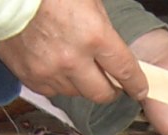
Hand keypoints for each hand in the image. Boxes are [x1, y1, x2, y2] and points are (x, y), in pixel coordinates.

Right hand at [0, 0, 145, 103]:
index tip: (139, 89)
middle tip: (110, 84)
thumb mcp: (89, 2)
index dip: (135, 84)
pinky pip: (51, 90)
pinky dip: (57, 83)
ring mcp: (49, 71)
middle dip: (110, 91)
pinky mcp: (28, 76)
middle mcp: (73, 60)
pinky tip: (56, 68)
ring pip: (75, 93)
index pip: (124, 71)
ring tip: (77, 68)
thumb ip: (103, 29)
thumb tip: (110, 50)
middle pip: (100, 93)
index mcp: (94, 36)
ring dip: (80, 84)